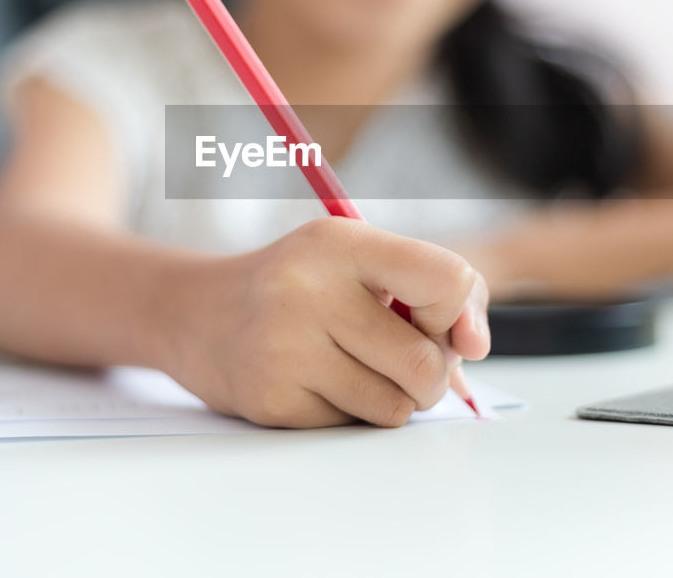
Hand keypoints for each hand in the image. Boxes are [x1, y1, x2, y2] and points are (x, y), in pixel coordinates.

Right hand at [166, 217, 489, 427]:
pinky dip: (349, 415)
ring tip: (354, 368)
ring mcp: (284, 348)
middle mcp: (308, 289)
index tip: (440, 324)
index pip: (445, 278)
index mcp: (340, 243)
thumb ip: (434, 292)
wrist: (197, 315)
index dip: (458, 313)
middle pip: (425, 362)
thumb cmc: (300, 288)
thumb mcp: (359, 262)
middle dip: (430, 375)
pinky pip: (352, 429)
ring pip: (395, 407)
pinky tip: (316, 384)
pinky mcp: (270, 399)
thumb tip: (475, 348)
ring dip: (390, 399)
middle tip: (400, 360)